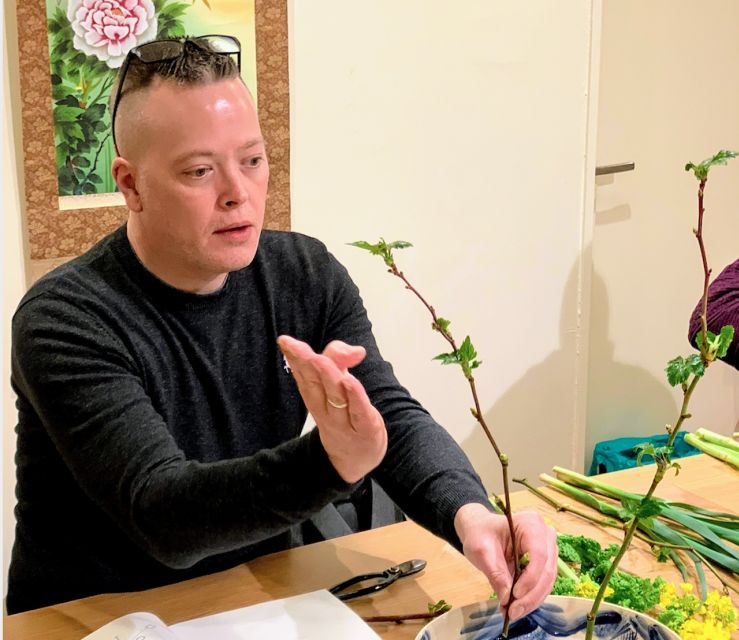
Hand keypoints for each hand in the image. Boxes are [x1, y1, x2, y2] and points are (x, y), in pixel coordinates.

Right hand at [277, 335, 386, 482]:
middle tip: (296, 347)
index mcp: (316, 399)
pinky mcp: (366, 430)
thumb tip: (356, 349)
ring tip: (320, 360)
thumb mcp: (340, 388)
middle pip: (315, 385)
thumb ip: (342, 362)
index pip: (304, 377)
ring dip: (328, 377)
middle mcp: (326, 411)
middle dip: (306, 364)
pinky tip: (350, 382)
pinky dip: (354, 397)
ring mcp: (345, 422)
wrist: (355, 460)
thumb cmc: (346, 417)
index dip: (295, 359)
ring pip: (335, 397)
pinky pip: (359, 412)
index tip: (285, 341)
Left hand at [454, 503, 556, 620]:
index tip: (514, 595)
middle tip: (513, 612)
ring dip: (531, 600)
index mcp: (530, 524)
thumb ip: (495, 573)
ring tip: (513, 613)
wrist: (481, 529)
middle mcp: (545, 535)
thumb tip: (507, 599)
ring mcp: (548, 549)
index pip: (539, 555)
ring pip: (547, 581)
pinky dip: (531, 597)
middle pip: (547, 571)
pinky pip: (543, 583)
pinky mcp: (546, 562)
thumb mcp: (481, 551)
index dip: (530, 578)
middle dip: (531, 596)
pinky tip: (517, 607)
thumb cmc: (480, 534)